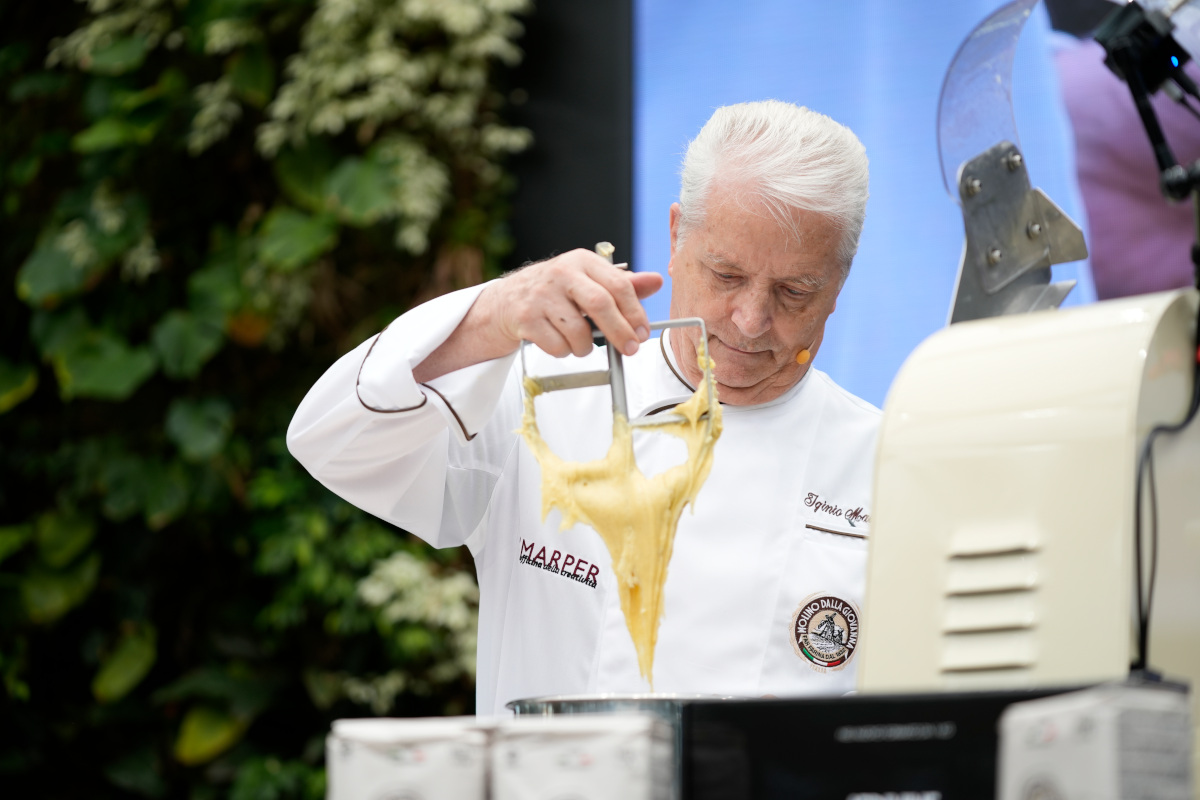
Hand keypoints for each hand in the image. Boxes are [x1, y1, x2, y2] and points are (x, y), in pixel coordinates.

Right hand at [484, 249, 662, 357]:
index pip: (618, 284)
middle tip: (630, 348)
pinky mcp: (526, 318)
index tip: (643, 332)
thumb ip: (623, 284)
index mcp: (582, 260)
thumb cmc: (556, 291)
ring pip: (578, 332)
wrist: (508, 300)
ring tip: (581, 341)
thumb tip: (656, 281)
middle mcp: (561, 273)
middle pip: (600, 305)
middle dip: (620, 332)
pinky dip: (564, 351)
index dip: (635, 312)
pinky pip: (558, 346)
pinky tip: (558, 340)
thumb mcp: (589, 280)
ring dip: (586, 347)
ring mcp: (541, 295)